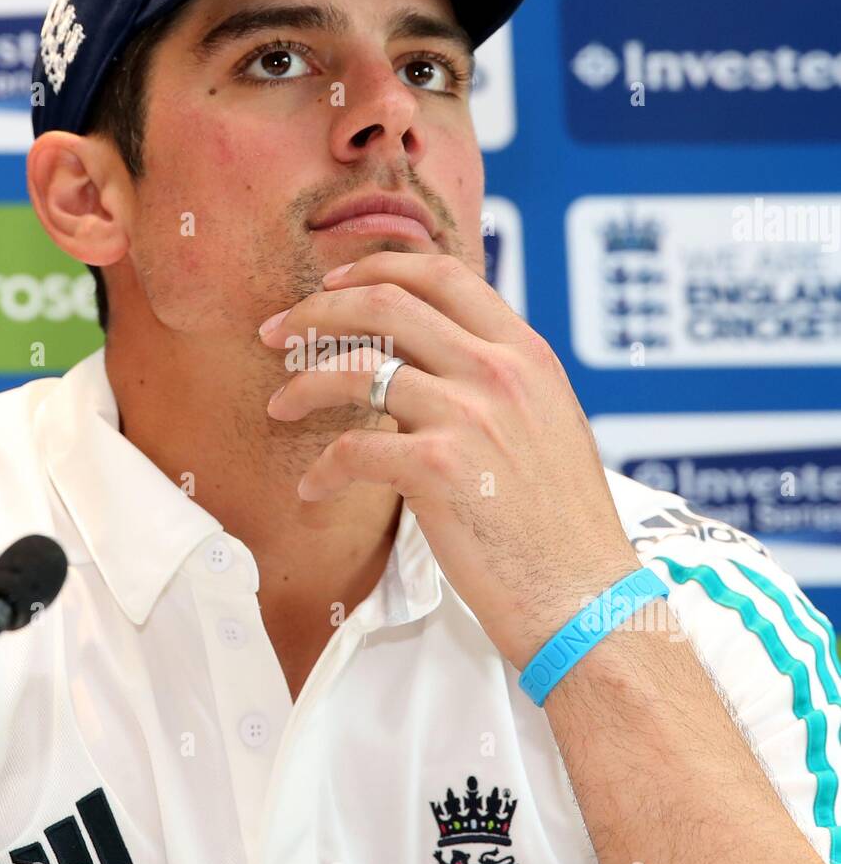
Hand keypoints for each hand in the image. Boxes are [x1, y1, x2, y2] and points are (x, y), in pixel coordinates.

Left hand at [258, 251, 642, 668]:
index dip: (375, 268)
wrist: (584, 595)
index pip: (441, 274)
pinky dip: (322, 469)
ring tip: (280, 404)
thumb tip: (440, 359)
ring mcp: (467, 415)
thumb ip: (502, 382)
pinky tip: (313, 488)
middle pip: (386, 303)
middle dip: (317, 310)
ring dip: (304, 383)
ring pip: (356, 369)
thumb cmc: (565, 526)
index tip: (332, 285)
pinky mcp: (436, 468)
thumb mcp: (551, 424)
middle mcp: (497, 371)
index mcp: (526, 353)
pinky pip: (351, 449)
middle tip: (278, 331)